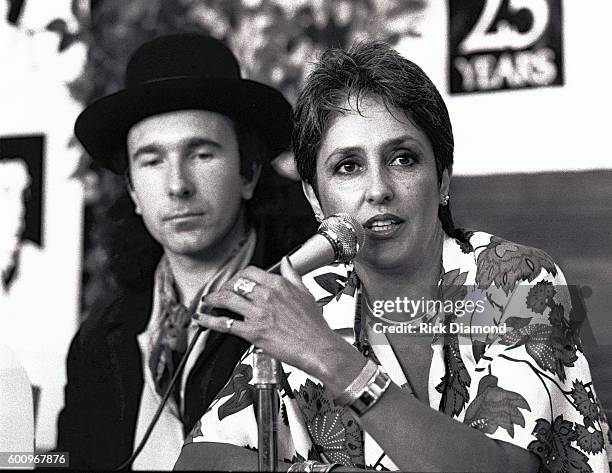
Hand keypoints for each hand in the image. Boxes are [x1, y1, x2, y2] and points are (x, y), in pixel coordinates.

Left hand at [193, 258, 347, 377]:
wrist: (319, 348)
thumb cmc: (314, 326)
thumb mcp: (305, 292)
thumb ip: (292, 275)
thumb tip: (286, 261)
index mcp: (279, 284)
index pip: (250, 272)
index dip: (238, 276)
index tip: (235, 282)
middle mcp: (266, 295)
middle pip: (235, 284)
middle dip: (224, 288)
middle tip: (220, 293)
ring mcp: (258, 313)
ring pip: (226, 299)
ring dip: (212, 300)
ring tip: (207, 303)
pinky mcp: (252, 332)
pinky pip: (225, 323)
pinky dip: (209, 321)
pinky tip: (203, 319)